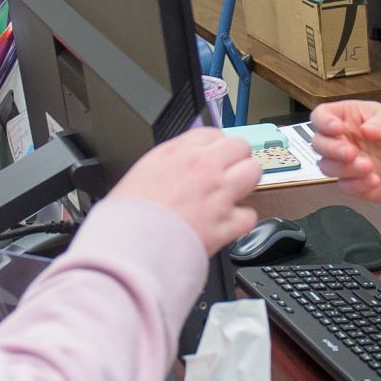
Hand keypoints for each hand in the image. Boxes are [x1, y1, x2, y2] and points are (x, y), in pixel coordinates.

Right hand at [103, 128, 261, 256]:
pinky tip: (228, 223)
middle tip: (228, 174)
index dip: (215, 147)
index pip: (213, 134)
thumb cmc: (127, 216)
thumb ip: (168, 164)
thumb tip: (180, 165)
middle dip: (236, 160)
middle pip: (240, 147)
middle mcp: (203, 168)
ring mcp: (218, 195)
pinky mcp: (225, 224)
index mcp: (178, 152)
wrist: (129, 246)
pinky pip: (250, 215)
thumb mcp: (141, 173)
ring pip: (253, 173)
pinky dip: (241, 221)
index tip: (213, 158)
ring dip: (246, 183)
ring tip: (233, 195)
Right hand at [308, 100, 380, 200]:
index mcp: (348, 117)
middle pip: (318, 143)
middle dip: (332, 149)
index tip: (337, 128)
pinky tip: (374, 180)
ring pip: (326, 166)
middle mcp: (342, 139)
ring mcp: (345, 162)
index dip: (323, 121)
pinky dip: (357, 184)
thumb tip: (366, 130)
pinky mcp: (352, 182)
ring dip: (344, 168)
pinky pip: (344, 185)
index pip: (322, 115)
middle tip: (351, 152)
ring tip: (369, 167)